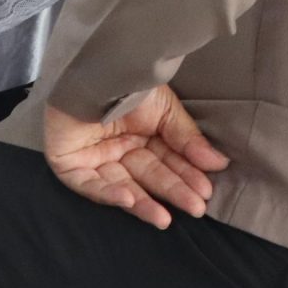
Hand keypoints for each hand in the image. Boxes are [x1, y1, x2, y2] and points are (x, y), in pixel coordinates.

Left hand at [40, 89, 228, 229]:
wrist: (93, 67)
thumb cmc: (127, 82)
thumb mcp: (165, 109)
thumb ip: (188, 138)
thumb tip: (219, 163)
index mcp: (139, 132)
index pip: (165, 160)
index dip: (185, 176)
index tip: (205, 191)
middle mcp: (118, 146)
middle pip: (147, 176)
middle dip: (172, 191)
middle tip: (196, 207)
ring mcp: (93, 155)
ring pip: (121, 186)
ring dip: (143, 204)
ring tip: (165, 220)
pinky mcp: (68, 162)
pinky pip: (88, 184)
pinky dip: (108, 194)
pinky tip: (129, 200)